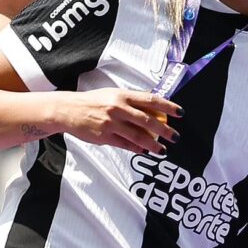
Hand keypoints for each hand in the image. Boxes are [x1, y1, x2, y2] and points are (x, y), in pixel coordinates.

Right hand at [57, 89, 180, 153]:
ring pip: (138, 136)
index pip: (151, 100)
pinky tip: (145, 151)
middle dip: (165, 130)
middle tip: (175, 137)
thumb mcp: (113, 95)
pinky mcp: (104, 136)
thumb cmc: (93, 102)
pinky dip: (137, 149)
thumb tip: (154, 109)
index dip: (168, 106)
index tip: (180, 113)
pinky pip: (125, 145)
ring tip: (163, 150)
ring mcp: (111, 123)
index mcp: (123, 95)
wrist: (68, 110)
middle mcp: (118, 108)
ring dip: (153, 145)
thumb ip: (132, 101)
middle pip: (148, 120)